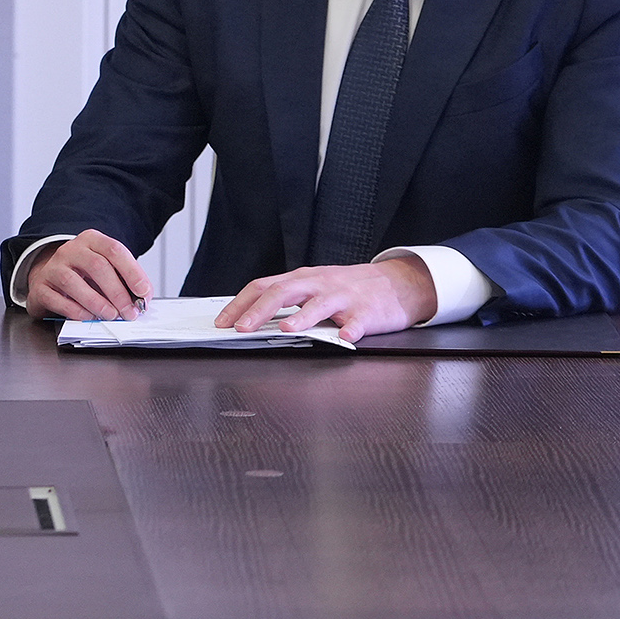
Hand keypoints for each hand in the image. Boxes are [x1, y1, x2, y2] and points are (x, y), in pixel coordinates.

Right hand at [21, 231, 152, 320]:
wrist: (50, 277)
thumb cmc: (84, 275)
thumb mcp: (106, 270)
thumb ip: (124, 280)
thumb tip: (142, 299)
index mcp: (91, 240)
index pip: (114, 250)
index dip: (132, 272)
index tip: (143, 292)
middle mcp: (71, 250)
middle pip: (97, 266)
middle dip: (117, 292)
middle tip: (129, 312)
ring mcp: (53, 267)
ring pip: (73, 281)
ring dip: (97, 302)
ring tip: (111, 315)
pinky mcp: (40, 286)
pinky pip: (57, 299)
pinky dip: (76, 311)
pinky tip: (89, 317)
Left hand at [215, 256, 434, 340]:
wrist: (397, 282)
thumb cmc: (348, 288)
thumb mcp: (314, 287)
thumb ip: (287, 300)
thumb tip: (249, 318)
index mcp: (302, 280)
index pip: (263, 286)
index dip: (241, 303)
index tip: (222, 322)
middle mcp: (319, 285)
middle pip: (285, 291)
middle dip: (260, 310)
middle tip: (242, 328)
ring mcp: (344, 298)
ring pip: (320, 304)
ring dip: (302, 317)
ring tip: (286, 329)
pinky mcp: (368, 313)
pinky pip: (358, 322)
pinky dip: (350, 330)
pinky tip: (344, 338)